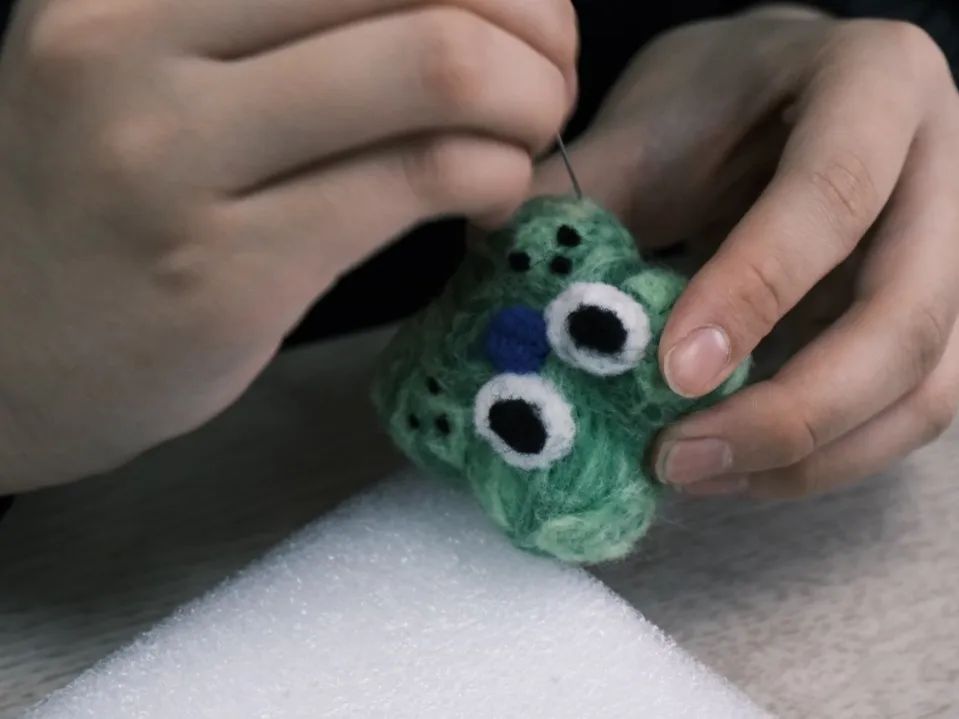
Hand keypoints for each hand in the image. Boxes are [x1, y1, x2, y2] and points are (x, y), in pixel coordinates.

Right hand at [0, 0, 577, 490]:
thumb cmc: (102, 202)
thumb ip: (279, 19)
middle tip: (550, 72)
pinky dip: (495, 177)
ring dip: (529, 101)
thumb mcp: (150, 65)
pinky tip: (491, 196)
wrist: (6, 354)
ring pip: (435, 68)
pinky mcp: (227, 272)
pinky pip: (417, 180)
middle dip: (534, 22)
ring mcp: (171, 159)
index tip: (524, 9)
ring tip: (527, 135)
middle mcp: (132, 42)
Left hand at [534, 5, 958, 498]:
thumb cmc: (712, 101)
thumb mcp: (648, 124)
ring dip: (813, 456)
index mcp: (875, 83)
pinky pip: (911, 410)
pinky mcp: (940, 316)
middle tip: (676, 459)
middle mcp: (945, 165)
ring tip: (699, 473)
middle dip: (790, 412)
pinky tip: (743, 466)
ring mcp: (956, 249)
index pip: (831, 194)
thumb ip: (586, 200)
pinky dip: (829, 457)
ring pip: (926, 386)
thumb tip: (507, 309)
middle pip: (904, 317)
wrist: (778, 95)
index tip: (671, 373)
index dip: (754, 290)